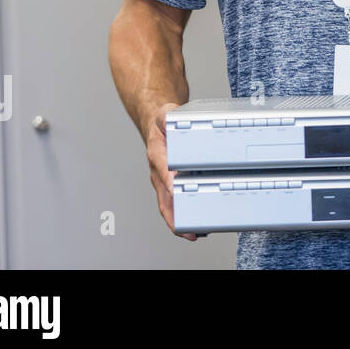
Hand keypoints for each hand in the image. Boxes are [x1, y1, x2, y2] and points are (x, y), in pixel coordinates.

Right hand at [146, 101, 199, 240]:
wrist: (155, 127)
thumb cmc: (161, 123)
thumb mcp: (165, 114)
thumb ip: (168, 115)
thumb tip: (170, 116)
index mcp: (157, 155)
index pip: (163, 170)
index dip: (170, 182)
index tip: (177, 192)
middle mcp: (158, 172)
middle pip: (164, 197)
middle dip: (174, 214)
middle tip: (187, 228)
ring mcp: (163, 181)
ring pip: (167, 205)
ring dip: (177, 221)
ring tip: (192, 234)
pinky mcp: (170, 184)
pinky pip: (173, 203)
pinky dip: (181, 216)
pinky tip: (194, 224)